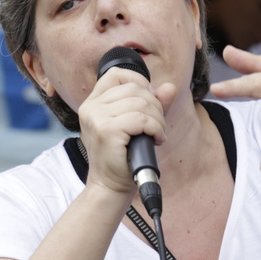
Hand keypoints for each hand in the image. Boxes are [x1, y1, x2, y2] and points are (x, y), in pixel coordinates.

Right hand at [76, 66, 175, 195]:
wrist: (110, 186)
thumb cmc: (122, 157)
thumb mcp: (137, 125)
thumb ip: (153, 104)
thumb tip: (169, 87)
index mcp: (94, 102)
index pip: (117, 74)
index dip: (140, 82)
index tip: (150, 102)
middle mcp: (91, 107)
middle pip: (135, 89)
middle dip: (155, 106)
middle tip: (157, 126)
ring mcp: (96, 117)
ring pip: (141, 103)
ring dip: (158, 119)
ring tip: (157, 134)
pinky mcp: (106, 130)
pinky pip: (141, 119)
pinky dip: (155, 128)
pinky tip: (156, 139)